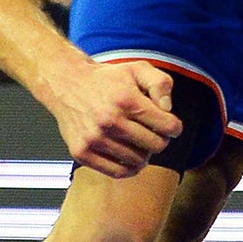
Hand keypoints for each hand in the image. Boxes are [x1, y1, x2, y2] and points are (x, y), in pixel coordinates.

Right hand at [43, 57, 182, 176]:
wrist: (67, 83)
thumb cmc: (107, 79)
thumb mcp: (139, 69)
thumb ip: (161, 84)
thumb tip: (168, 109)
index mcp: (126, 100)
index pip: (168, 126)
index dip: (174, 127)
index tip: (170, 124)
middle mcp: (109, 121)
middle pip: (156, 146)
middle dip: (160, 139)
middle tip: (152, 131)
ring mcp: (94, 139)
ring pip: (138, 161)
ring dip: (143, 153)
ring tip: (136, 139)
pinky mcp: (82, 152)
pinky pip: (117, 172)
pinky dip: (128, 167)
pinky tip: (128, 155)